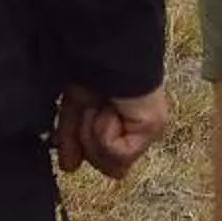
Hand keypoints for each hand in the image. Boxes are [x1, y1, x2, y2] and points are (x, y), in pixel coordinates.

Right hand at [54, 82, 170, 180]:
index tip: (77, 119)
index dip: (84, 147)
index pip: (104, 160)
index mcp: (125, 126)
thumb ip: (73, 139)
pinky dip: (104, 130)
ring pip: (111, 165)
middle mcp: (140, 130)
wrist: (101, 53)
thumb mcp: (75, 110)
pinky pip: (118, 152)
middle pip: (109, 168)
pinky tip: (110, 107)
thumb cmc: (90, 72)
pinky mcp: (152, 126)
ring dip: (93, 133)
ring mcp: (149, 131)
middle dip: (88, 139)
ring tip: (100, 105)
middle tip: (91, 108)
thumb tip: (69, 168)